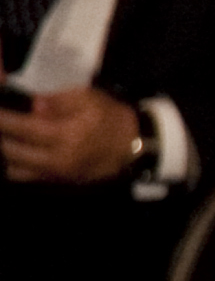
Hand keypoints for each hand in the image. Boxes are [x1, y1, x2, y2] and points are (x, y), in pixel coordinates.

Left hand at [0, 89, 146, 185]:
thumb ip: (58, 99)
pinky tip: (18, 151)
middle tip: (1, 122)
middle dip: (1, 135)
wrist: (135, 147)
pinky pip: (26, 177)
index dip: (2, 118)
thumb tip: (33, 104)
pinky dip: (16, 165)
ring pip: (14, 168)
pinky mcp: (59, 182)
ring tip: (8, 138)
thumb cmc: (111, 118)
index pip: (20, 127)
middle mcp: (57, 159)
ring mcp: (57, 174)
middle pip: (10, 150)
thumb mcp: (89, 98)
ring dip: (7, 152)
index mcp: (64, 136)